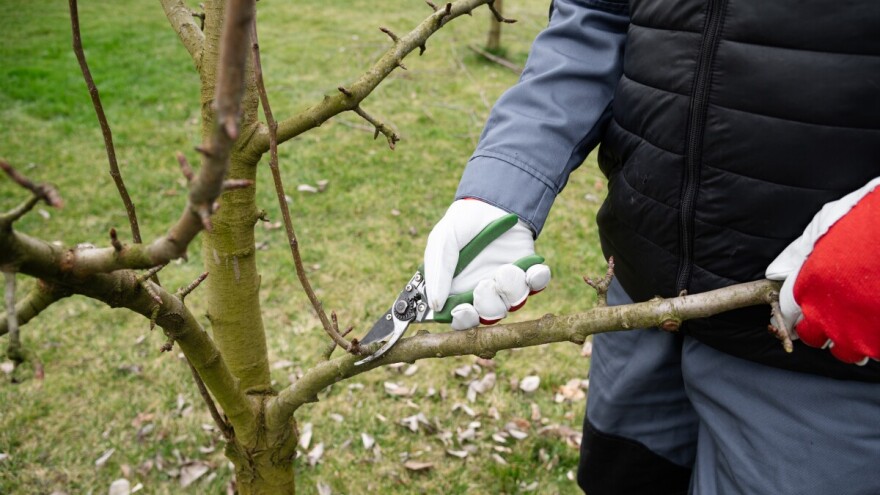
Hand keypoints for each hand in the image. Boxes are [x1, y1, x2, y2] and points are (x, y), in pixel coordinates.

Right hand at [424, 199, 550, 329]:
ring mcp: (508, 283)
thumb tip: (435, 305)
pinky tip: (531, 270)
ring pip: (513, 303)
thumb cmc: (461, 224)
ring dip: (510, 290)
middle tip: (484, 285)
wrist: (488, 201)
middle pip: (489, 315)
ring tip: (506, 269)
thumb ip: (438, 273)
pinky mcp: (528, 271)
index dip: (463, 320)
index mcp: (459, 291)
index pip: (461, 318)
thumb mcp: (441, 242)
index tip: (463, 311)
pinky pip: (537, 284)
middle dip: (488, 306)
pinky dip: (536, 280)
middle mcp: (484, 293)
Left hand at [766, 177, 879, 363]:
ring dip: (850, 340)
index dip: (795, 309)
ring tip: (859, 321)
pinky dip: (877, 341)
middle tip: (833, 313)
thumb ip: (796, 253)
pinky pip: (877, 352)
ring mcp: (861, 335)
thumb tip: (775, 271)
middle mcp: (828, 319)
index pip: (788, 312)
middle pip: (813, 337)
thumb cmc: (866, 221)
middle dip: (819, 327)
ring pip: (847, 353)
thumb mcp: (824, 226)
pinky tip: (878, 322)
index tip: (801, 309)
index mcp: (807, 290)